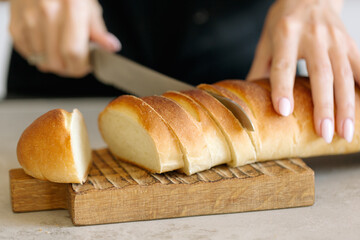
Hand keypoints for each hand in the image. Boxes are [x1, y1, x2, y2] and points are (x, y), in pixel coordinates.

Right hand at [9, 0, 120, 77]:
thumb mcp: (88, 5)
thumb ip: (98, 30)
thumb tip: (111, 47)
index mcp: (72, 4)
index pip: (74, 52)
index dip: (81, 66)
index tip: (86, 65)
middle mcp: (47, 10)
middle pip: (56, 61)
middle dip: (69, 69)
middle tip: (76, 61)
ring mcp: (28, 17)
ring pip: (41, 60)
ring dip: (54, 63)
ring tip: (62, 50)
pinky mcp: (15, 23)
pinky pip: (28, 54)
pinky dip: (39, 56)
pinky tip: (48, 45)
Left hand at [247, 0, 358, 142]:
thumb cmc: (283, 20)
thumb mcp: (266, 40)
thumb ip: (259, 68)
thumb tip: (248, 101)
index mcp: (286, 34)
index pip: (283, 65)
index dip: (283, 88)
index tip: (284, 111)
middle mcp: (313, 35)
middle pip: (321, 74)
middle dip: (323, 106)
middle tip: (324, 133)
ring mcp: (335, 39)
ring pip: (344, 75)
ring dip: (346, 106)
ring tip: (344, 132)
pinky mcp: (349, 43)